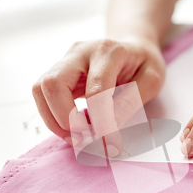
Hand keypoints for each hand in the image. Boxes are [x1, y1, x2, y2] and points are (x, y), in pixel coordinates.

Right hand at [32, 37, 164, 155]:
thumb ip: (132, 100)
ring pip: (40, 89)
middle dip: (66, 119)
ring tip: (77, 138)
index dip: (101, 121)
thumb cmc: (143, 63)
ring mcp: (65, 60)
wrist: (133, 47)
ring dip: (55, 121)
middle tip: (85, 140)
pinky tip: (73, 129)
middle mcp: (81, 52)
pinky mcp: (58, 72)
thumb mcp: (152, 79)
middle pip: (53, 83)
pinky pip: (43, 95)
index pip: (97, 90)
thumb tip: (111, 126)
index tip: (111, 145)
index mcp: (109, 51)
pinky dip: (54, 118)